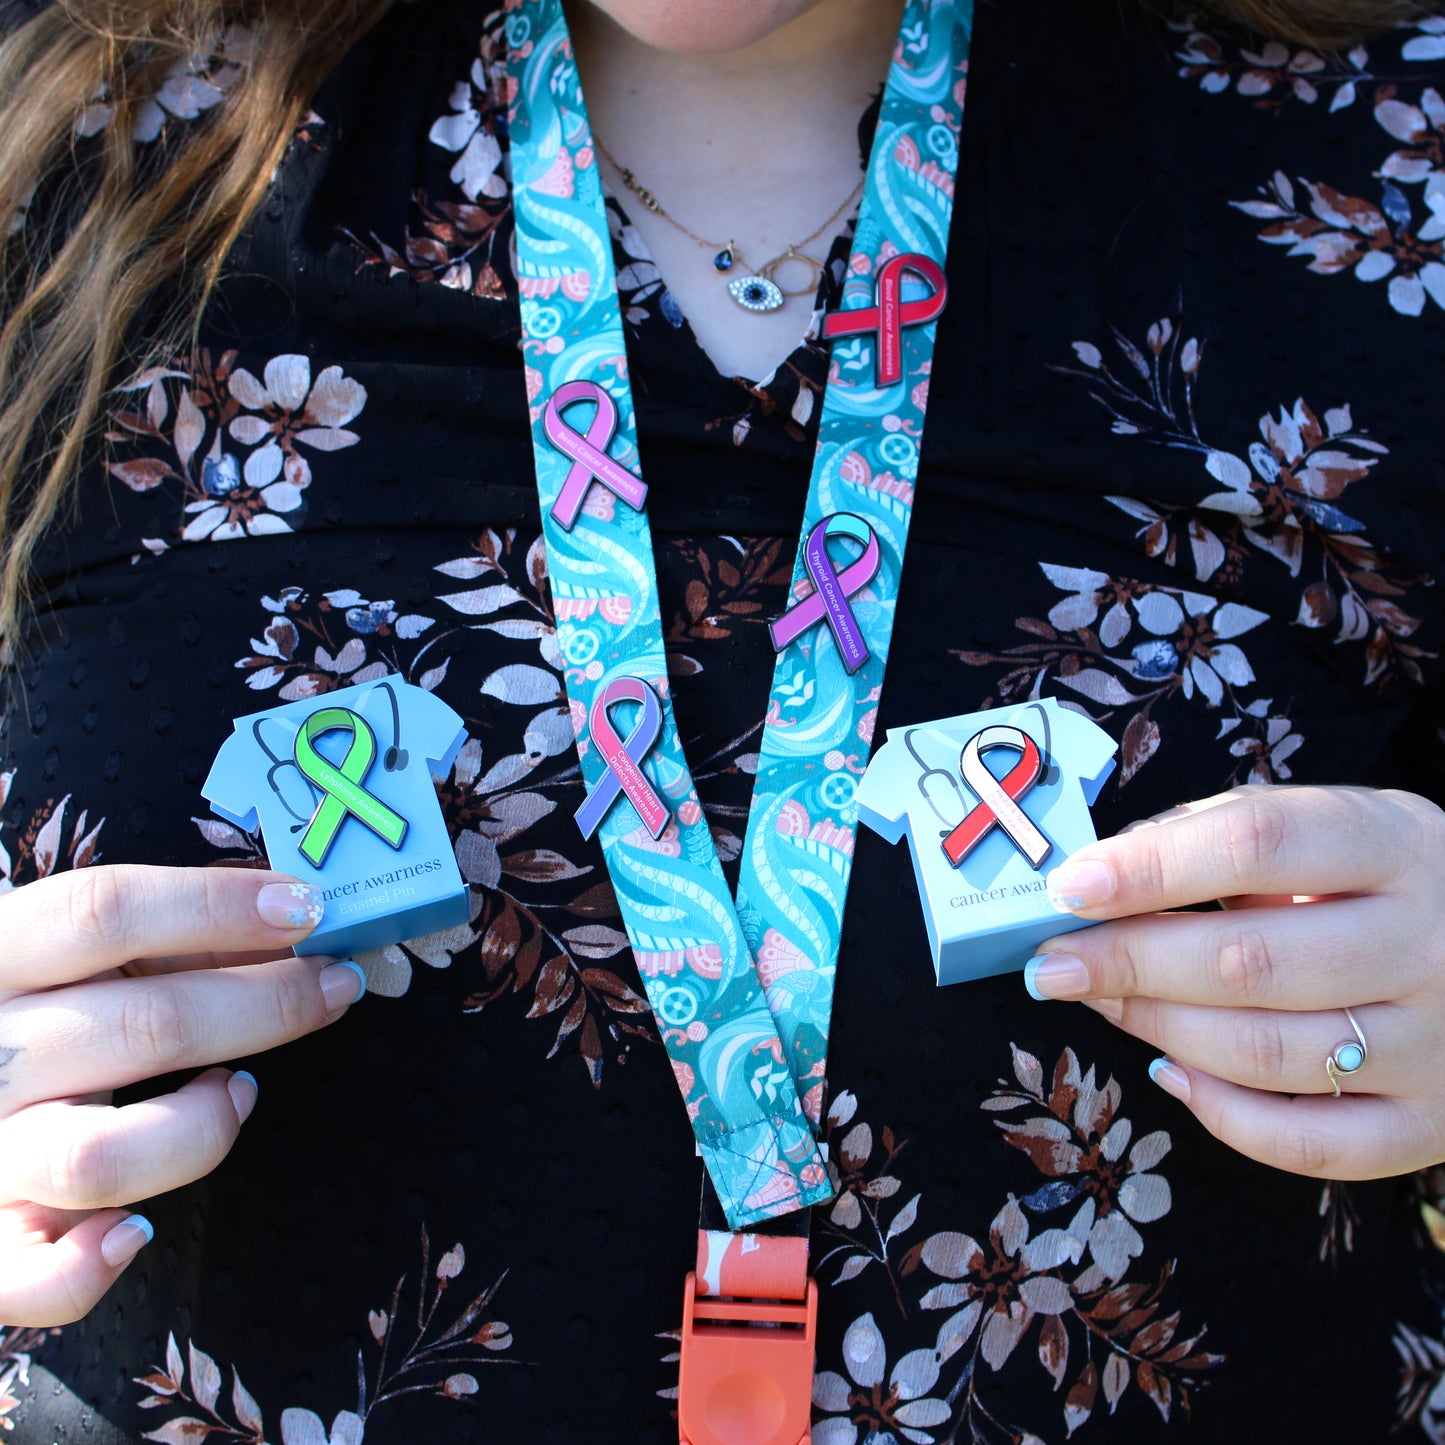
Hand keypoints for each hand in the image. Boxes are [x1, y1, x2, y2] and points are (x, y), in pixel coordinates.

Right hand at [0, 865, 365, 1324]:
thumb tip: (297, 922)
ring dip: (200, 1126)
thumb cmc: (30, 1016)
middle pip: (140, 1025)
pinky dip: (92, 1266)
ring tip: (237, 1091)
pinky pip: (39, 1278)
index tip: (307, 909)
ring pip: (101, 1155)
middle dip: (266, 1005)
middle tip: (337, 987)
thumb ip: (170, 941)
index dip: (215, 906)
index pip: (102, 912)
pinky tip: (138, 1232)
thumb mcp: (78, 958)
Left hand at [1023, 785, 1444, 1179]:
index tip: (1070, 887)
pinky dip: (1224, 1116)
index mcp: (1392, 844)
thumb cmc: (1382, 880)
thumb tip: (1099, 874)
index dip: (1151, 865)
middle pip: (1250, 959)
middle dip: (1128, 961)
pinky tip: (1168, 1071)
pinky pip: (1313, 1144)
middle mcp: (1425, 945)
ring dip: (1156, 1027)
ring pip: (1268, 1052)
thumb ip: (1222, 835)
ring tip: (1099, 1000)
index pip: (1257, 842)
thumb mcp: (1332, 824)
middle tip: (1052, 963)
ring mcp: (1436, 1043)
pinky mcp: (1432, 1123)